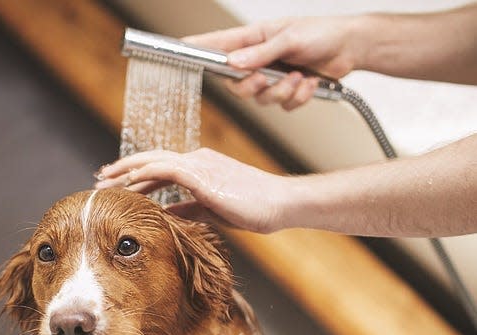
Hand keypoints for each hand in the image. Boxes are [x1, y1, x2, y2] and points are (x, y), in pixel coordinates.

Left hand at [94, 148, 289, 232]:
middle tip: (101, 178)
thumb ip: (189, 208)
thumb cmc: (253, 208)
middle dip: (123, 168)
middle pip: (151, 160)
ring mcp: (200, 165)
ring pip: (153, 161)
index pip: (161, 167)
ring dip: (127, 170)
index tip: (117, 184)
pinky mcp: (203, 174)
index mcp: (200, 168)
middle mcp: (197, 160)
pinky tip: (129, 182)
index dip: (137, 174)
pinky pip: (167, 169)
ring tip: (106, 179)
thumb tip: (167, 213)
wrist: (279, 203)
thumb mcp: (213, 210)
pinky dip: (146, 173)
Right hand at [183, 16, 361, 109]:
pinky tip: (310, 83)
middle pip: (237, 85)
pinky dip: (297, 97)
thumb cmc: (322, 33)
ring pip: (261, 100)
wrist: (350, 48)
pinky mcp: (287, 91)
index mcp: (254, 39)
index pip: (219, 45)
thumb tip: (234, 64)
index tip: (179, 47)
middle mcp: (259, 60)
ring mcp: (272, 77)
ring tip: (300, 76)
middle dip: (253, 88)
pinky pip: (283, 106)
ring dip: (282, 92)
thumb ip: (261, 54)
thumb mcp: (290, 38)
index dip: (198, 48)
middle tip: (266, 79)